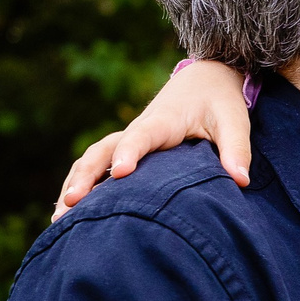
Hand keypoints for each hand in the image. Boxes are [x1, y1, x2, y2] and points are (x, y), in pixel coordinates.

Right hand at [54, 57, 252, 215]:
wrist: (205, 79)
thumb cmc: (220, 101)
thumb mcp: (234, 121)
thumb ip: (237, 149)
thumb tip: (241, 181)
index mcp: (163, 121)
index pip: (141, 136)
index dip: (129, 154)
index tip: (120, 174)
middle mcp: (138, 130)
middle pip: (103, 151)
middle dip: (86, 176)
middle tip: (71, 204)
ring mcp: (128, 140)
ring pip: (93, 160)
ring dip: (75, 185)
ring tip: (58, 220)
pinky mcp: (127, 151)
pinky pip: (98, 167)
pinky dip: (81, 186)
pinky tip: (68, 214)